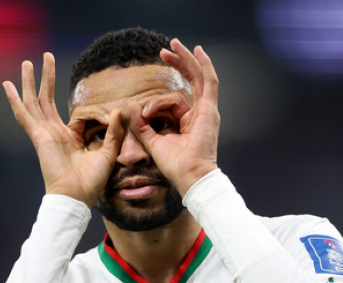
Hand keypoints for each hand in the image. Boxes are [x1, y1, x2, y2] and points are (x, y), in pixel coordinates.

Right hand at [3, 53, 122, 207]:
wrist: (76, 196)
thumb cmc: (91, 181)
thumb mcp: (108, 152)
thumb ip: (112, 131)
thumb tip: (118, 111)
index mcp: (68, 137)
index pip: (66, 112)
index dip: (72, 100)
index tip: (80, 90)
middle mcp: (54, 133)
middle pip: (46, 99)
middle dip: (46, 78)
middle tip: (45, 57)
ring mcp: (44, 134)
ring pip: (34, 102)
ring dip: (31, 81)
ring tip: (28, 62)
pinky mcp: (38, 136)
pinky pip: (24, 115)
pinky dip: (15, 99)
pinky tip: (8, 85)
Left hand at [129, 39, 219, 196]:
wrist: (189, 175)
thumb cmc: (175, 165)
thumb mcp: (152, 141)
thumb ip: (142, 124)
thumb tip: (133, 105)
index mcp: (188, 122)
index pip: (173, 101)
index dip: (155, 102)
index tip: (142, 111)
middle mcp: (200, 114)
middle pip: (190, 82)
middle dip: (178, 63)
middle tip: (164, 51)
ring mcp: (207, 110)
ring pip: (198, 77)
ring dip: (187, 59)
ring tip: (174, 45)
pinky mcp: (209, 109)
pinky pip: (208, 82)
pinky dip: (204, 66)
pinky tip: (197, 51)